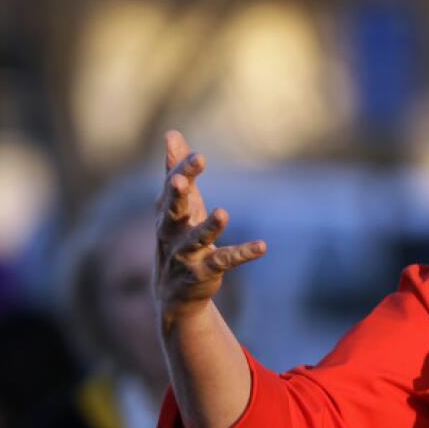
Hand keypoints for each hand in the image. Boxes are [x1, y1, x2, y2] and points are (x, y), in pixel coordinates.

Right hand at [154, 130, 266, 329]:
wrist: (173, 293)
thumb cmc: (178, 237)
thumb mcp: (179, 204)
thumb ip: (176, 170)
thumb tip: (172, 134)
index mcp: (166, 212)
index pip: (172, 188)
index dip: (182, 172)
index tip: (198, 156)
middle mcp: (171, 233)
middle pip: (172, 211)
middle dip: (177, 196)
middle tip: (182, 181)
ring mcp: (185, 255)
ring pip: (195, 239)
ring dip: (208, 227)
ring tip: (222, 213)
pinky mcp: (204, 273)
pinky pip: (224, 261)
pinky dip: (242, 253)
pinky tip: (262, 246)